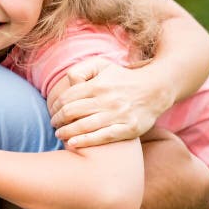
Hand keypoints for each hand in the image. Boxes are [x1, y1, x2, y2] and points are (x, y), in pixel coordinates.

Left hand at [49, 56, 170, 147]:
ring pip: (84, 126)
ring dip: (66, 132)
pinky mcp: (129, 129)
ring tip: (59, 134)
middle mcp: (107, 100)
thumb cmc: (122, 78)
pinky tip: (72, 143)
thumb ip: (81, 70)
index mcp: (98, 85)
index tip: (52, 112)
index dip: (55, 106)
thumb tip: (69, 83)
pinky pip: (103, 137)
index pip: (67, 98)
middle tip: (54, 124)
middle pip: (72, 112)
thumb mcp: (102, 65)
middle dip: (58, 120)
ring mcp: (118, 115)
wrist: (156, 89)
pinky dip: (85, 141)